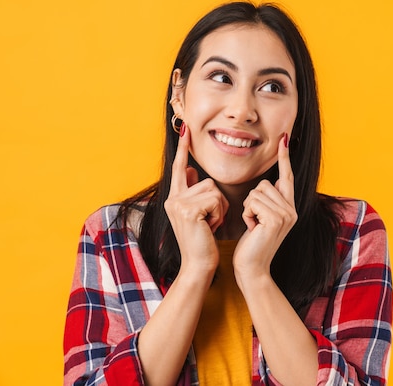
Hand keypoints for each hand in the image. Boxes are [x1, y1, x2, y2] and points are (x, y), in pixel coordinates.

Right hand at [164, 124, 227, 272]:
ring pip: (213, 189)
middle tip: (210, 222)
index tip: (185, 127)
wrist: (199, 265)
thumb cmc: (203, 241)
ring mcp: (178, 203)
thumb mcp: (199, 213)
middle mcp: (172, 198)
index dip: (182, 148)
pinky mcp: (188, 209)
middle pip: (206, 181)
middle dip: (217, 202)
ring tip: (210, 225)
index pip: (180, 167)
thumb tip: (191, 168)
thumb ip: (194, 191)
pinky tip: (210, 227)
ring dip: (220, 208)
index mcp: (175, 197)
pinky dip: (219, 214)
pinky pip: (215, 199)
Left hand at [233, 133, 296, 279]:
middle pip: (265, 183)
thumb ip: (268, 201)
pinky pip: (253, 201)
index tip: (284, 138)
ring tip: (253, 226)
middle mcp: (292, 209)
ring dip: (248, 208)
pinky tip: (252, 229)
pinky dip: (247, 214)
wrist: (252, 269)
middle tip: (253, 221)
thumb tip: (272, 182)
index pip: (287, 177)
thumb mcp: (261, 219)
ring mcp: (286, 214)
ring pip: (257, 191)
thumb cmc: (252, 245)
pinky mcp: (276, 219)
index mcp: (289, 208)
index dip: (285, 158)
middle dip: (251, 200)